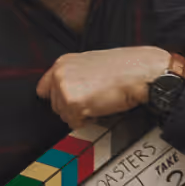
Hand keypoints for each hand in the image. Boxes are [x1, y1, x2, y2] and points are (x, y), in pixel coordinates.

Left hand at [36, 47, 171, 127]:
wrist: (140, 72)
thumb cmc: (125, 67)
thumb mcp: (92, 64)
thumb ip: (74, 75)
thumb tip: (68, 91)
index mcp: (63, 63)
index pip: (44, 88)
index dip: (57, 98)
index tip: (66, 103)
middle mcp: (60, 74)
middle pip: (55, 105)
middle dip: (72, 108)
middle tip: (92, 101)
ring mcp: (65, 89)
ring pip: (64, 115)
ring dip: (80, 115)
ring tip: (99, 102)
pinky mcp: (74, 103)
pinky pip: (75, 123)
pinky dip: (88, 121)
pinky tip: (101, 108)